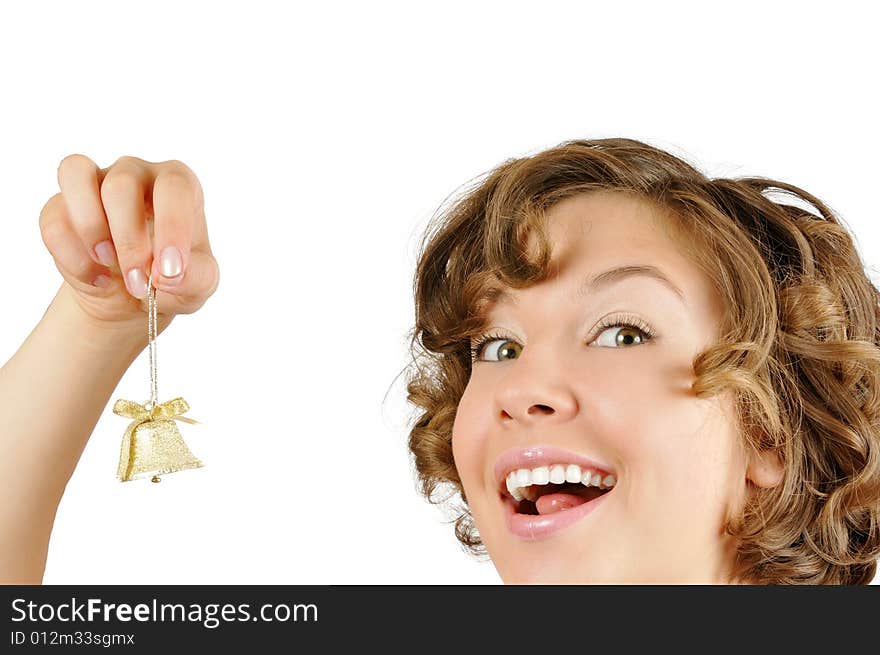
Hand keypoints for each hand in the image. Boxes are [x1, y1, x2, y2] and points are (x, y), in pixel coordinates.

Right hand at [39, 155, 218, 329]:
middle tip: (139, 282)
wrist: (133, 298)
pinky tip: (96, 278)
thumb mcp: (198, 284)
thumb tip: (168, 274)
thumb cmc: (173, 278)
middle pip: (122, 184)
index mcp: (178, 185)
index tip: (171, 270)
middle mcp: (136, 174)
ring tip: (108, 263)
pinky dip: (71, 255)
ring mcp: (95, 184)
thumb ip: (196, 277)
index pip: (175, 186)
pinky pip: (54, 218)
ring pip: (77, 174)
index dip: (172, 225)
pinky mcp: (62, 207)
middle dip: (129, 240)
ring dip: (91, 227)